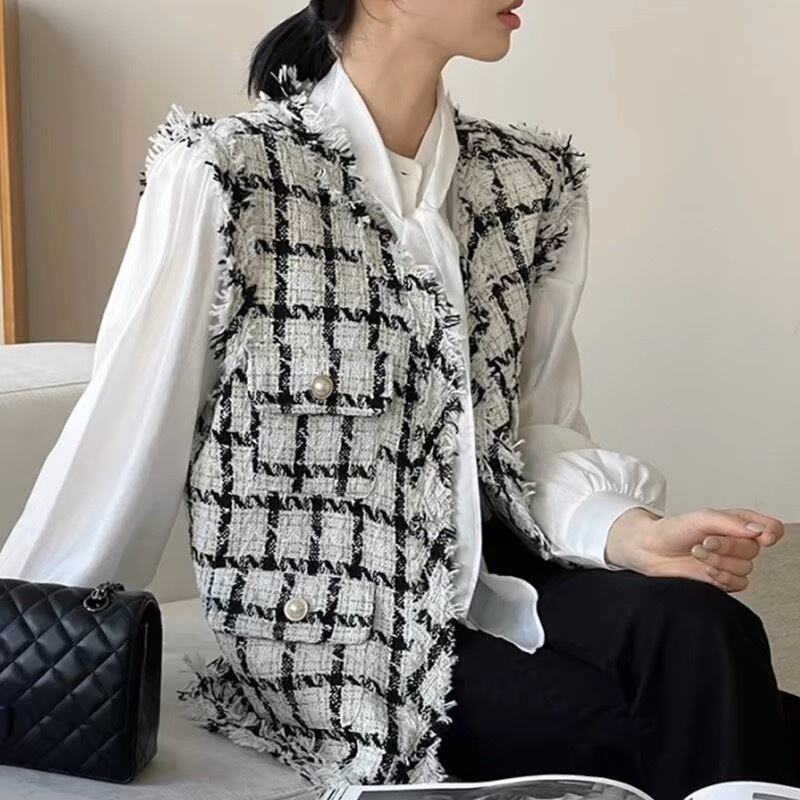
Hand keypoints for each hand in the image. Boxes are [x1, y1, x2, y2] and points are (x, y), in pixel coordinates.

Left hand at [604, 506, 784, 591]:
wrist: (651, 550)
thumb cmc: (673, 530)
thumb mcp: (701, 518)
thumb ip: (731, 522)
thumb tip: (759, 530)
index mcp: (736, 523)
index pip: (769, 527)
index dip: (771, 533)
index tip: (763, 537)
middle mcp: (737, 543)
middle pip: (754, 549)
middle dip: (728, 547)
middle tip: (705, 542)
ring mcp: (731, 562)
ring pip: (745, 568)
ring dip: (719, 562)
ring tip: (697, 553)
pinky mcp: (724, 580)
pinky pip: (739, 584)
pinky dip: (721, 577)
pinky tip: (704, 570)